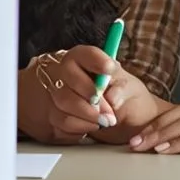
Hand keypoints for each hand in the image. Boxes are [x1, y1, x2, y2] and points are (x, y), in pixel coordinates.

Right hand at [19, 45, 160, 143]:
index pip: (86, 53)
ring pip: (64, 102)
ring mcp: (55, 91)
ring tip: (105, 121)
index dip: (97, 60)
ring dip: (88, 115)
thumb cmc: (115, 92)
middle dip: (93, 97)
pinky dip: (80, 126)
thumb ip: (122, 88)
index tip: (110, 69)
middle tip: (110, 111)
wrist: (108, 112)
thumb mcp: (126, 86)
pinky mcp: (52, 112)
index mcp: (82, 58)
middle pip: (70, 78)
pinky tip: (93, 125)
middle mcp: (65, 71)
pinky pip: (61, 121)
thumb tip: (113, 99)